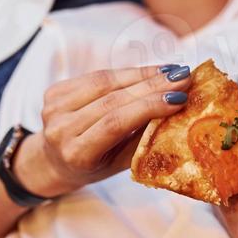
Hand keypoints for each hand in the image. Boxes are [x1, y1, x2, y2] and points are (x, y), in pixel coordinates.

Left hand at [13, 64, 190, 197]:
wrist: (53, 161)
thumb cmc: (93, 165)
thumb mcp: (118, 163)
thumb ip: (141, 139)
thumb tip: (176, 109)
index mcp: (77, 154)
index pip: (115, 124)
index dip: (147, 106)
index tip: (179, 97)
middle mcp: (60, 130)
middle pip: (111, 99)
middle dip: (151, 85)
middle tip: (183, 77)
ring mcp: (53, 108)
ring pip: (104, 82)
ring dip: (142, 74)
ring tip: (171, 71)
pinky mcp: (53, 91)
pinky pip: (95, 76)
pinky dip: (125, 73)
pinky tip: (149, 71)